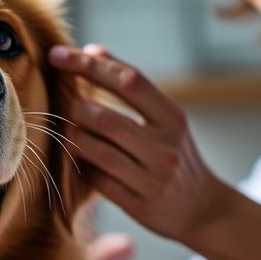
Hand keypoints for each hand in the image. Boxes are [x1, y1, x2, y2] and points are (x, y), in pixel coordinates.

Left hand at [48, 44, 226, 243]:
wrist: (204, 209)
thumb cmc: (174, 154)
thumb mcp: (165, 119)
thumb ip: (132, 88)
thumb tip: (93, 50)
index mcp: (173, 117)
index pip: (130, 81)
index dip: (90, 66)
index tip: (56, 54)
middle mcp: (166, 146)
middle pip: (107, 118)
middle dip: (75, 109)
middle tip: (60, 106)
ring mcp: (153, 178)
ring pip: (98, 151)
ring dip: (72, 138)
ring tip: (65, 132)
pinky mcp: (140, 205)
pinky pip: (98, 181)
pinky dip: (81, 167)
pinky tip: (76, 160)